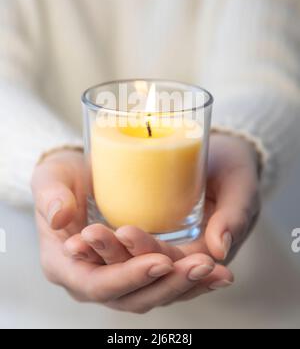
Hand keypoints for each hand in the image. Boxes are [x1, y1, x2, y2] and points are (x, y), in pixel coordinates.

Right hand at [32, 149, 231, 312]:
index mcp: (64, 265)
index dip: (128, 277)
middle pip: (131, 297)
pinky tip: (217, 274)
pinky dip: (188, 281)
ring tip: (217, 271)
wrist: (76, 177)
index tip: (159, 261)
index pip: (96, 284)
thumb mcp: (51, 177)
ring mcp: (115, 278)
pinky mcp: (134, 270)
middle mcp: (90, 280)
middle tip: (200, 263)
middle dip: (167, 284)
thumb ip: (51, 195)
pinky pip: (162, 283)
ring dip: (185, 285)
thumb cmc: (61, 177)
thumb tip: (60, 217)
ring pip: (152, 294)